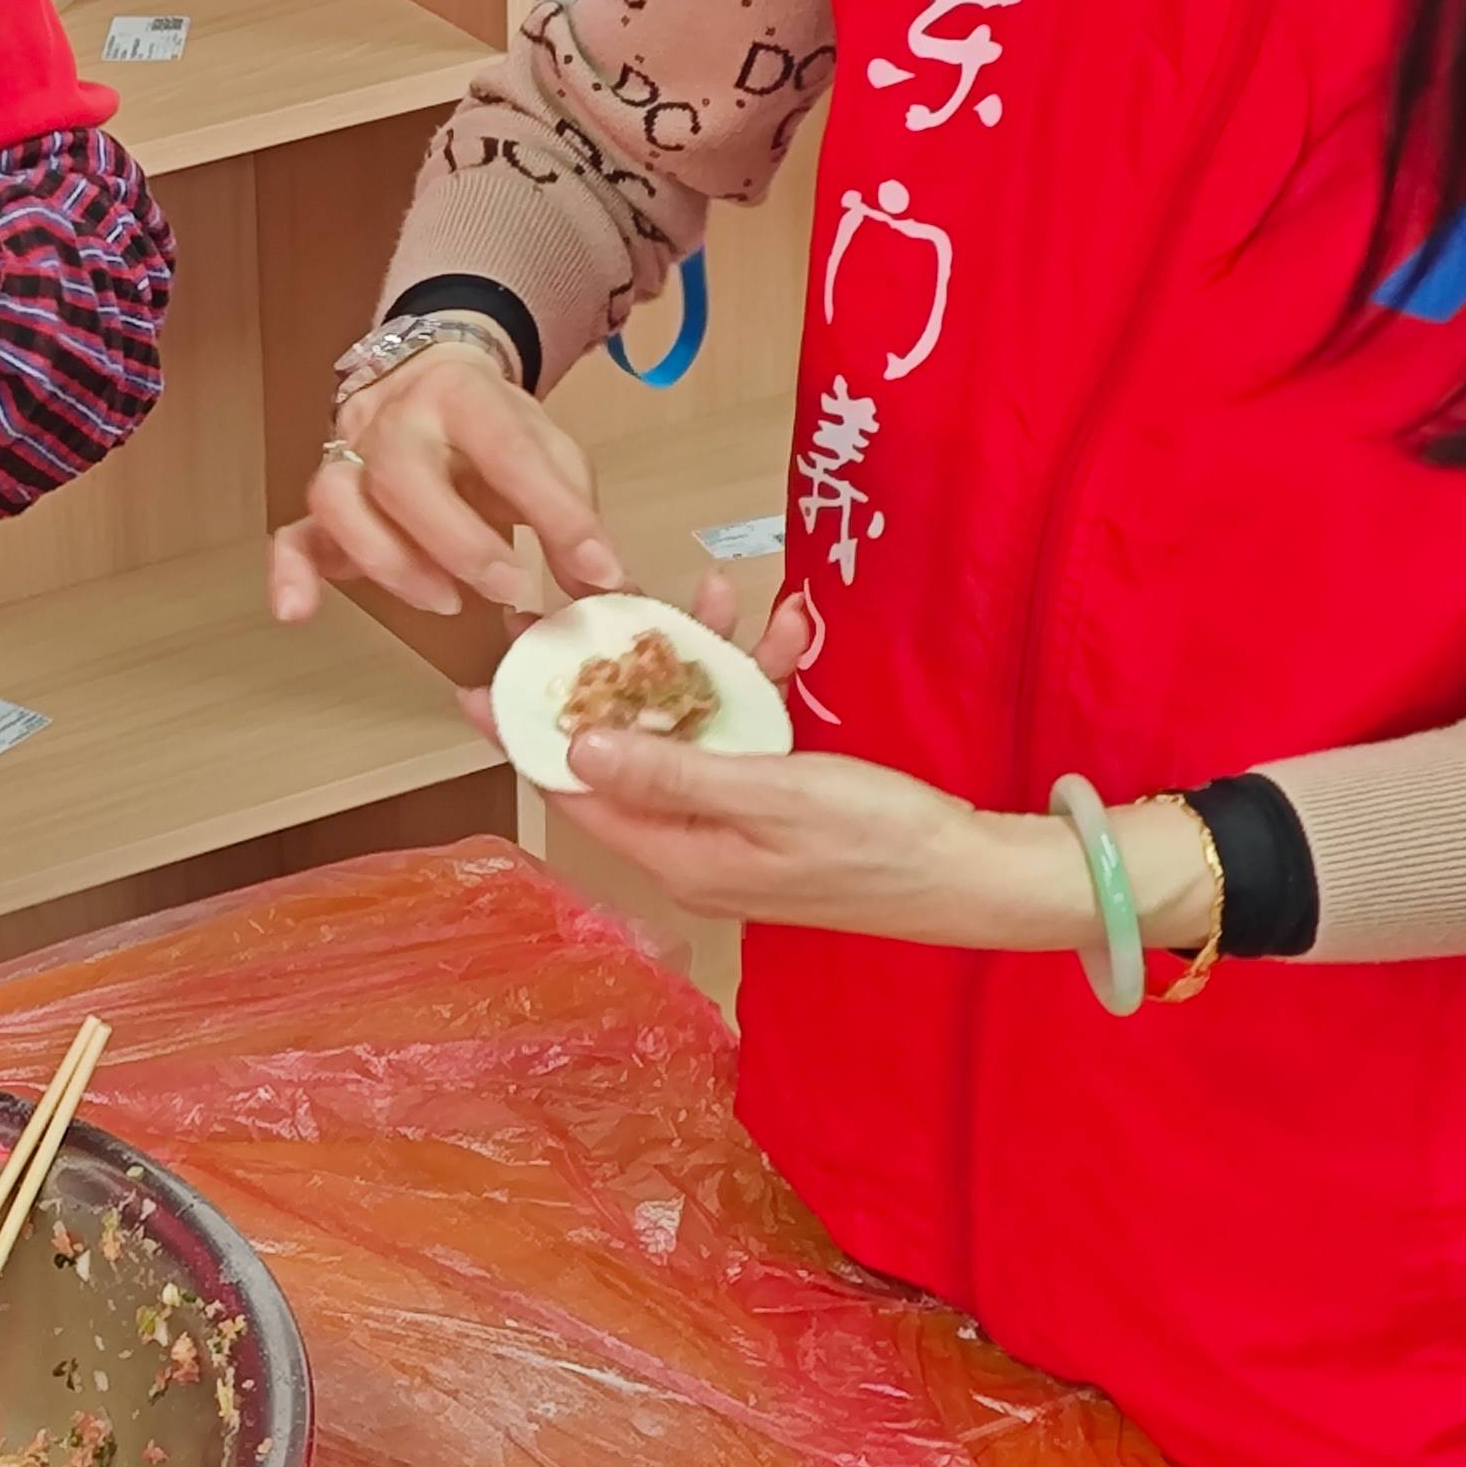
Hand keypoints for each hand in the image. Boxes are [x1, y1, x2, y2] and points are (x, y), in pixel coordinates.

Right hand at [267, 333, 628, 621]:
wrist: (429, 386)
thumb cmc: (495, 431)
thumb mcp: (552, 453)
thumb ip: (575, 516)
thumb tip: (607, 586)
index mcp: (461, 392)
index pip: (505, 445)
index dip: (554, 511)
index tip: (596, 567)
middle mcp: (393, 418)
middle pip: (402, 471)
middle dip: (460, 541)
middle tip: (510, 588)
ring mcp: (349, 458)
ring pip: (340, 500)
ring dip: (391, 561)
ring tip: (446, 601)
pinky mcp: (325, 505)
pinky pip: (292, 534)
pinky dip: (290, 574)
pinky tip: (298, 613)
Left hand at [513, 577, 1212, 953]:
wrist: (980, 873)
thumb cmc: (880, 841)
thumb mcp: (771, 797)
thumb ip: (673, 774)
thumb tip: (576, 752)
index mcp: (680, 856)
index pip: (577, 793)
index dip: (530, 733)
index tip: (486, 679)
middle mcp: (694, 846)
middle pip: (627, 753)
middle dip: (621, 673)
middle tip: (602, 603)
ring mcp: (736, 824)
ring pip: (690, 731)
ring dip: (702, 663)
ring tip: (717, 593)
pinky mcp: (777, 803)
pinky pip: (742, 736)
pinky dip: (754, 686)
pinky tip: (785, 633)